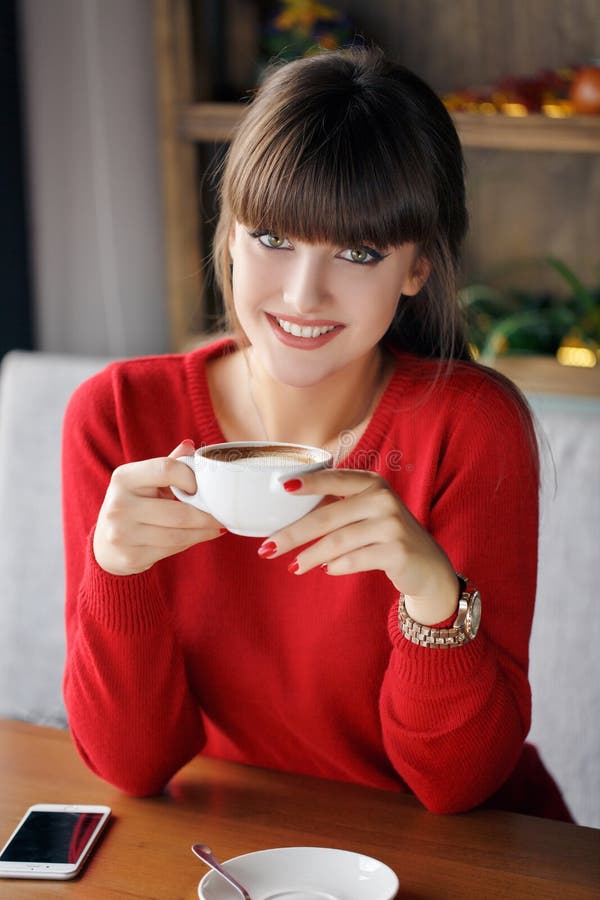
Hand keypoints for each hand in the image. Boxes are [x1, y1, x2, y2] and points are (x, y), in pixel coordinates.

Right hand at [93, 440, 224, 575]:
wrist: (106, 546)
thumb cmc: (133, 505)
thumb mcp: (145, 481)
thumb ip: (168, 464)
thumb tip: (190, 446)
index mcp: (124, 478)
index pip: (166, 469)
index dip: (190, 477)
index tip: (201, 487)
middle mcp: (119, 505)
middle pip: (179, 511)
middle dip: (206, 515)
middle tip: (222, 514)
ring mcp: (122, 533)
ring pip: (179, 534)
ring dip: (203, 531)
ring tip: (216, 526)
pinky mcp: (130, 556)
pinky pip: (172, 549)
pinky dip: (190, 542)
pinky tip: (198, 536)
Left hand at [259, 469, 458, 625]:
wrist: (428, 566)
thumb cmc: (387, 536)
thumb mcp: (368, 512)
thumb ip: (338, 508)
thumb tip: (289, 519)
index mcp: (373, 483)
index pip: (335, 478)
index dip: (309, 482)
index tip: (283, 487)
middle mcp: (383, 499)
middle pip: (327, 517)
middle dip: (293, 534)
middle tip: (267, 548)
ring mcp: (392, 525)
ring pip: (337, 542)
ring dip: (310, 556)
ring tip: (293, 567)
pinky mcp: (397, 551)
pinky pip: (354, 560)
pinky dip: (336, 567)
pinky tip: (326, 570)